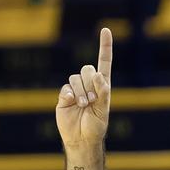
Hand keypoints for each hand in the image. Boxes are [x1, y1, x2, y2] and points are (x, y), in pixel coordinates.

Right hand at [56, 28, 112, 149]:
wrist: (81, 139)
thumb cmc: (95, 126)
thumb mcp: (104, 110)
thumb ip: (103, 93)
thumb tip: (99, 75)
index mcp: (102, 86)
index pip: (104, 62)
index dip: (105, 46)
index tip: (105, 30)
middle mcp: (89, 85)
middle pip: (87, 69)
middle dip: (91, 83)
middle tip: (92, 100)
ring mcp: (75, 90)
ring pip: (76, 78)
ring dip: (81, 91)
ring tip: (84, 105)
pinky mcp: (64, 96)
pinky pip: (66, 88)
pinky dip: (70, 94)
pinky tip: (72, 103)